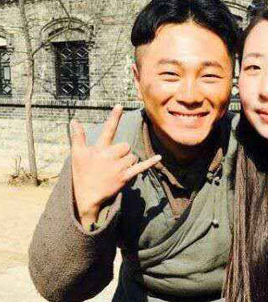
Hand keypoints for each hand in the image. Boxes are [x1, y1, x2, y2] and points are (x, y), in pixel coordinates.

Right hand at [70, 105, 160, 228]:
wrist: (87, 196)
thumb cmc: (81, 174)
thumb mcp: (77, 154)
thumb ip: (78, 137)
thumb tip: (74, 120)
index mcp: (100, 149)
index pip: (108, 129)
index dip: (114, 117)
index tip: (120, 105)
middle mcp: (110, 156)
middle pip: (125, 145)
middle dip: (122, 151)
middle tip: (111, 161)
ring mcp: (119, 167)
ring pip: (132, 156)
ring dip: (127, 160)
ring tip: (115, 169)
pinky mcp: (125, 177)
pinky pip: (140, 167)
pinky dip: (150, 162)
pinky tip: (159, 157)